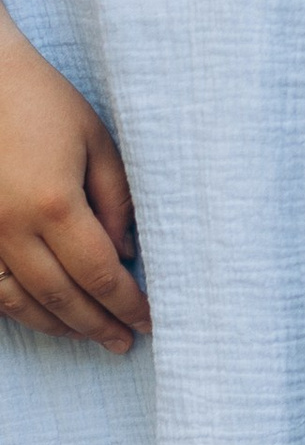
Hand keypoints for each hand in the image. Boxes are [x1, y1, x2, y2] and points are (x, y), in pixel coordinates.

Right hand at [0, 12, 148, 349]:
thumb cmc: (42, 101)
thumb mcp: (96, 141)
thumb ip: (117, 200)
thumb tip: (127, 254)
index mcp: (54, 205)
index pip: (101, 275)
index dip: (127, 305)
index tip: (150, 322)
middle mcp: (11, 229)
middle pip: (62, 298)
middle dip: (98, 325)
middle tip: (124, 343)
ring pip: (19, 302)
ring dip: (57, 325)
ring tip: (88, 335)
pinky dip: (17, 309)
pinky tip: (39, 314)